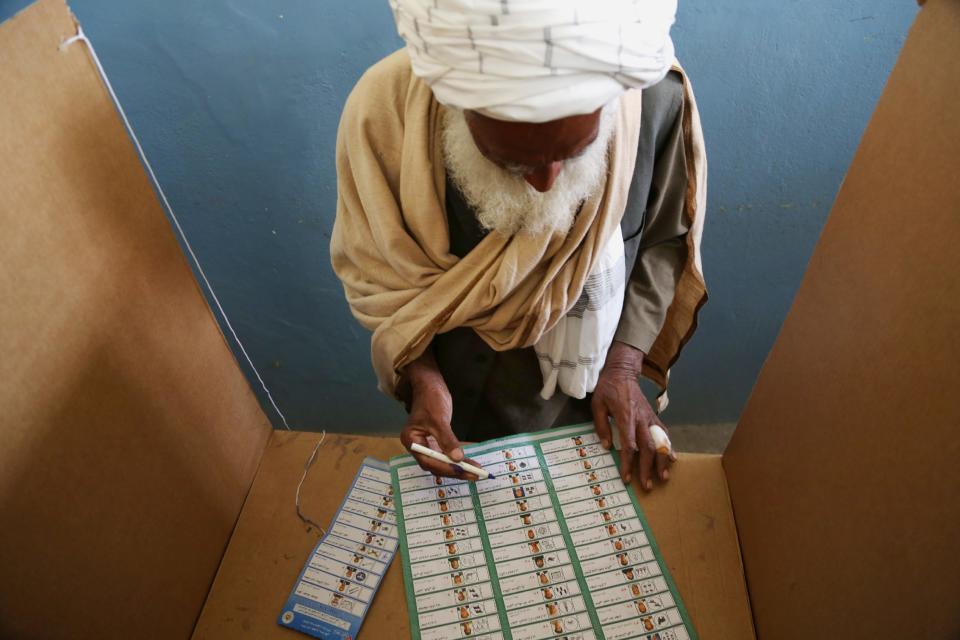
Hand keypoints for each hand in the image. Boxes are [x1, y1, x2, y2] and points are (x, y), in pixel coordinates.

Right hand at [398, 350, 478, 480]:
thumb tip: (458, 459)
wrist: (430, 384)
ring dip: (458, 466)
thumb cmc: (430, 399)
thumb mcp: (439, 419)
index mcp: (411, 441)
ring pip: (442, 461)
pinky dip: (458, 458)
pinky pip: (446, 454)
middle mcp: (417, 446)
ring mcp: (426, 444)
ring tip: (476, 470)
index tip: (463, 470)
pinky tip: (469, 462)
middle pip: (436, 464)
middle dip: (455, 470)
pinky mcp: (435, 441)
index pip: (428, 461)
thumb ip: (447, 440)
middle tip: (474, 474)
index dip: (446, 468)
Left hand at [591, 341, 675, 490]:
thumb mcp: (597, 404)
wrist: (623, 372)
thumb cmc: (608, 389)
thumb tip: (606, 446)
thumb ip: (601, 426)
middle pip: (647, 447)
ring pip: (659, 442)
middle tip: (648, 485)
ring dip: (662, 461)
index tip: (627, 478)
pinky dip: (669, 446)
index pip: (629, 445)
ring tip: (664, 477)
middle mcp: (641, 419)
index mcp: (625, 417)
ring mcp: (650, 418)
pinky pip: (664, 433)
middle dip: (648, 468)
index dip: (628, 463)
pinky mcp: (654, 416)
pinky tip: (672, 458)